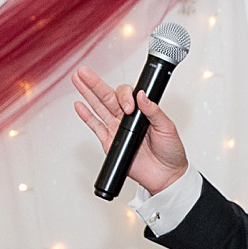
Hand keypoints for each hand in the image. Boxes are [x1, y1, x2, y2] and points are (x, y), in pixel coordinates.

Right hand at [73, 62, 189, 197]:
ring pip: (99, 108)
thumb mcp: (167, 127)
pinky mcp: (111, 144)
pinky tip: (79, 106)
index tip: (130, 107)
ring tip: (77, 80)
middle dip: (94, 83)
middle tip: (83, 71)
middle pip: (107, 96)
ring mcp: (117, 130)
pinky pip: (96, 128)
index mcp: (140, 111)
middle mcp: (126, 118)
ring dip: (87, 94)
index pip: (126, 95)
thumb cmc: (170, 151)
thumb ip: (153, 111)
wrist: (166, 176)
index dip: (125, 97)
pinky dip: (87, 117)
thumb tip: (142, 96)